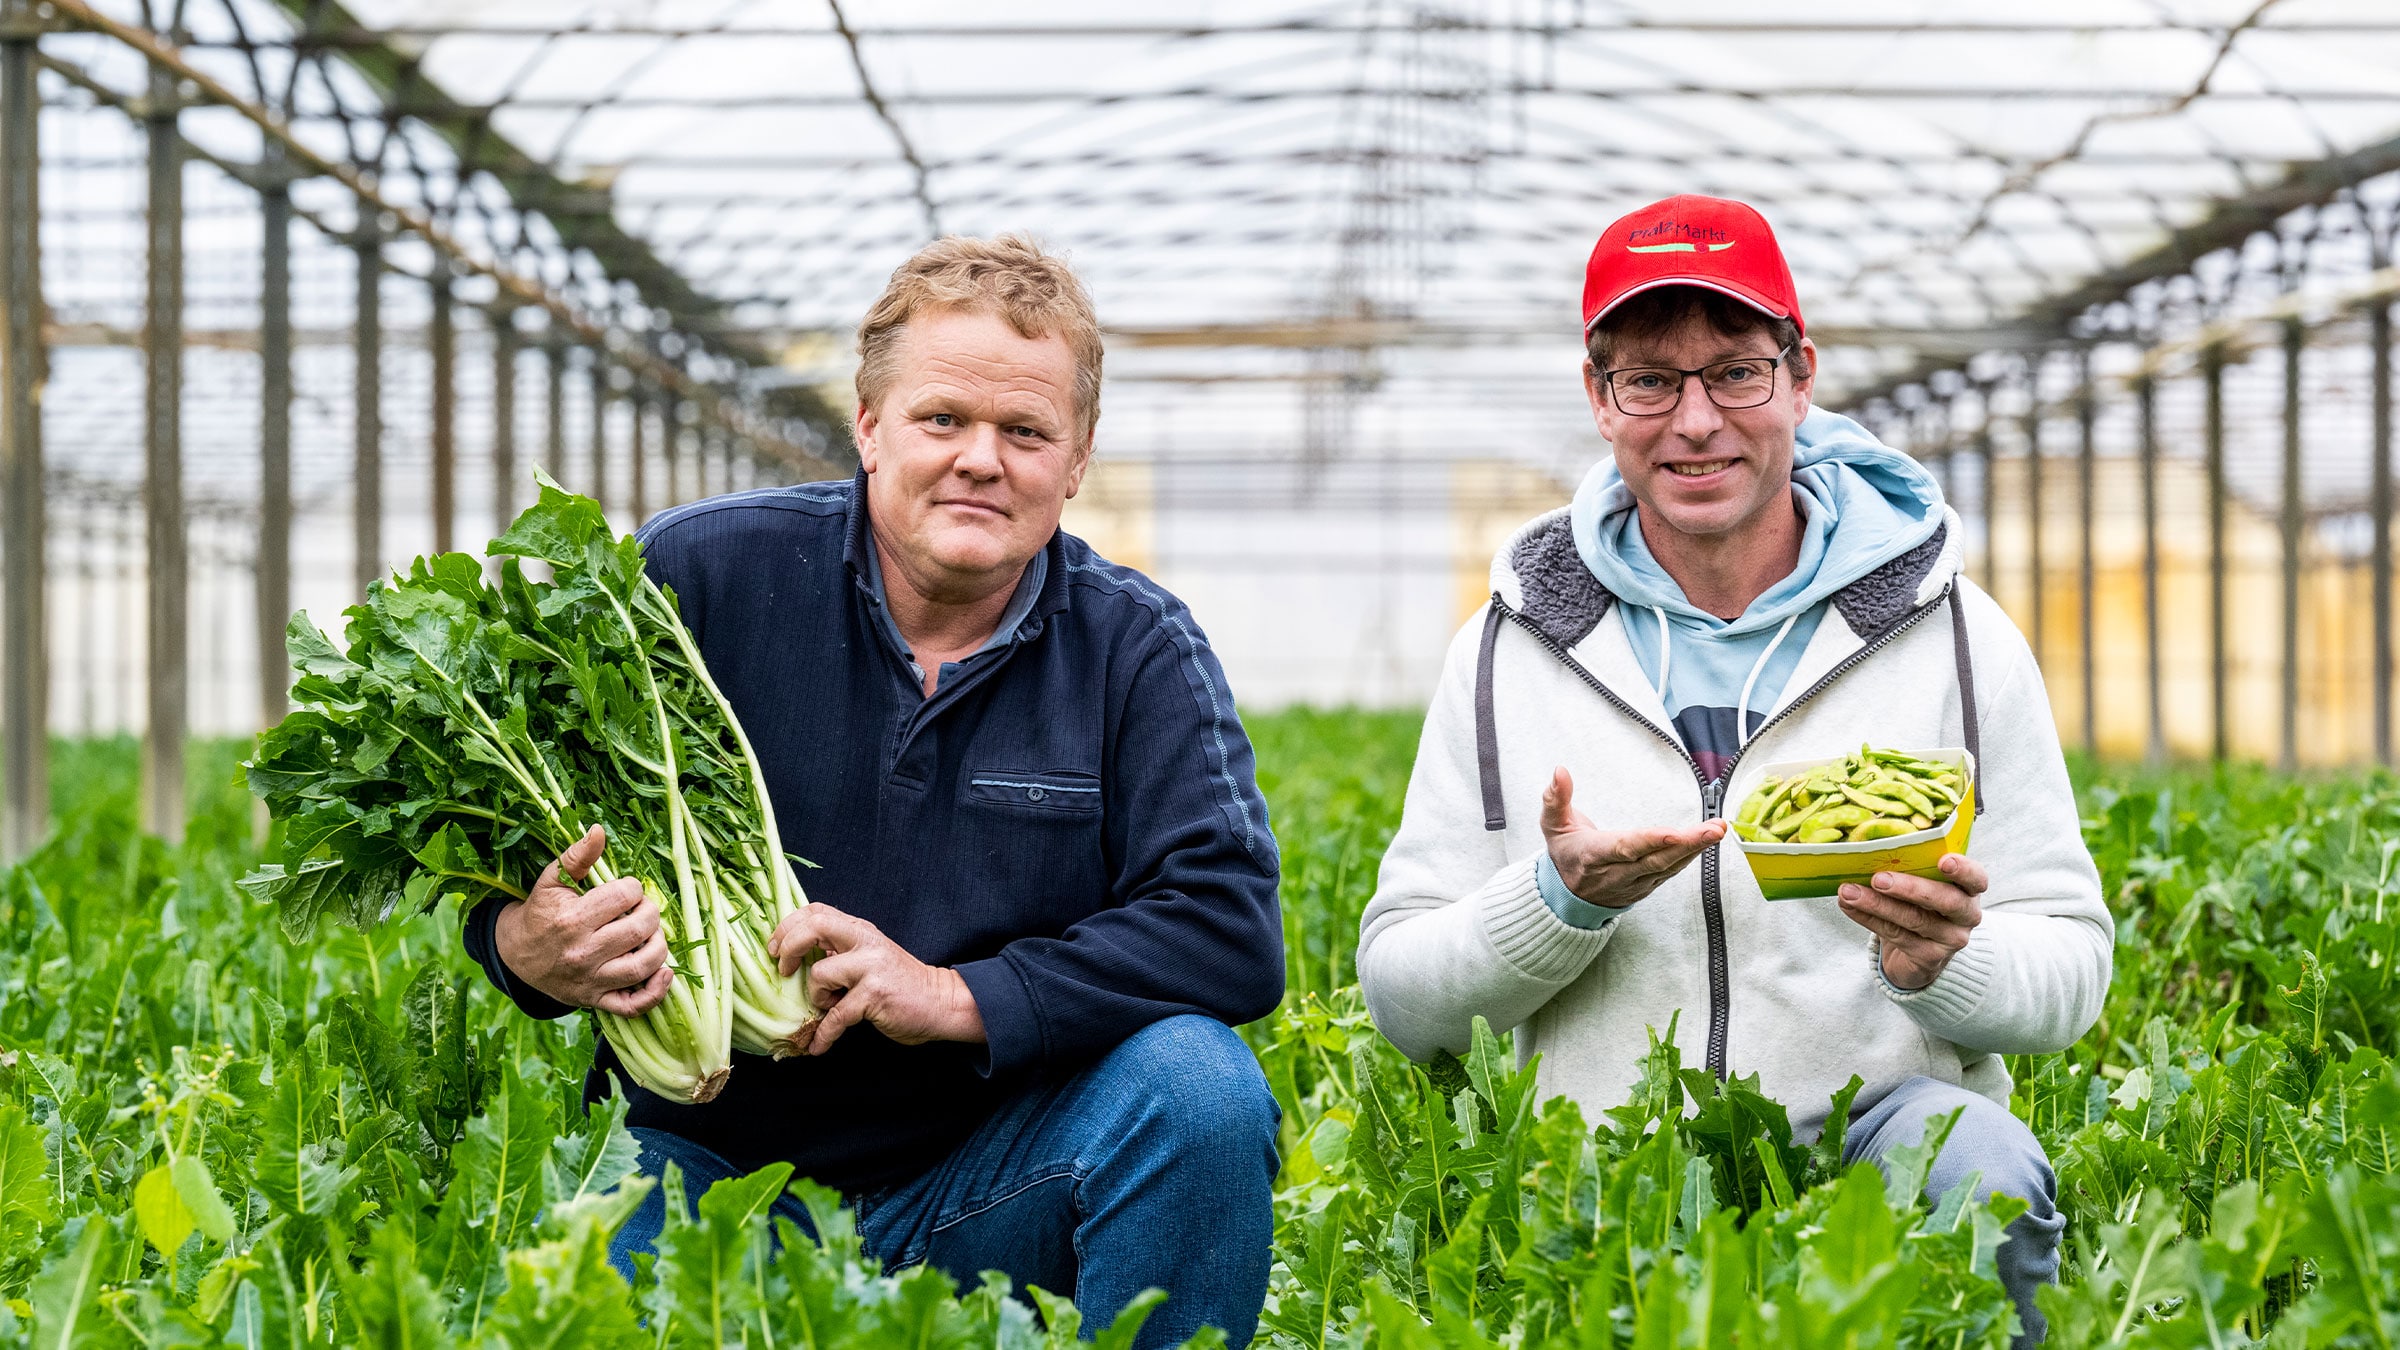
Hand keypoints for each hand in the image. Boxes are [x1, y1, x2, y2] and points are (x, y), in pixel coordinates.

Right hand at [493, 824, 672, 1016]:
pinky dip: (656, 991)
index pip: (625, 896)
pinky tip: (664, 971)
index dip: (634, 888)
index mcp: (572, 919)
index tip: (627, 890)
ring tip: (651, 934)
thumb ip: (578, 856)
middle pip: (639, 929)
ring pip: (643, 966)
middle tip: (642, 910)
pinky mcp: (596, 1000)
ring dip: (659, 946)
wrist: (516, 955)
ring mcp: (591, 980)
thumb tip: (599, 830)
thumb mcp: (552, 881)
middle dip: (650, 912)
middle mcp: (582, 952)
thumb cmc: (541, 912)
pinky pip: (634, 1006)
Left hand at [768, 904, 984, 1055]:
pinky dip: (823, 1034)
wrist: (941, 1002)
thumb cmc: (900, 984)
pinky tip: (818, 1044)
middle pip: (814, 926)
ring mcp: (871, 966)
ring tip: (827, 1008)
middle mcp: (865, 941)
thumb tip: (797, 958)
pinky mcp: (875, 994)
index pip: (816, 910)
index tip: (775, 947)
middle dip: (788, 947)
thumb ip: (841, 951)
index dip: (788, 925)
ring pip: (819, 975)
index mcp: (860, 930)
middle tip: (783, 969)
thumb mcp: (870, 956)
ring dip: (815, 998)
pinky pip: (835, 1016)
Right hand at [1541, 766, 1725, 909]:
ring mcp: (1633, 884)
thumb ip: (1555, 798)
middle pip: (1656, 860)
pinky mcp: (1646, 888)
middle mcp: (1615, 873)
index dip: (1649, 841)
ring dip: (1696, 849)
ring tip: (1719, 829)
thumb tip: (1560, 771)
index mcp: (1592, 855)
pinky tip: (1706, 842)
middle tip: (1714, 828)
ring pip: (1668, 867)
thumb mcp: (1552, 825)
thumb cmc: (1564, 853)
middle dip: (1688, 844)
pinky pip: (1671, 872)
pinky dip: (1690, 857)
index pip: (1624, 848)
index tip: (1674, 832)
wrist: (1567, 896)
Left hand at [1837, 854, 1986, 990]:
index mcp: (1969, 889)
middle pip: (1946, 900)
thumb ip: (1909, 869)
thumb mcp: (1924, 885)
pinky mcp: (1930, 957)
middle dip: (1911, 888)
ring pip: (1915, 919)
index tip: (1943, 861)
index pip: (1976, 877)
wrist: (1921, 954)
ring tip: (1849, 892)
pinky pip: (1896, 935)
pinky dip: (1868, 918)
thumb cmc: (1921, 906)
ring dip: (1877, 904)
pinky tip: (1849, 907)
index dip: (1963, 869)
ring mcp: (1951, 939)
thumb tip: (1864, 851)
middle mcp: (1967, 915)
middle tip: (1879, 879)